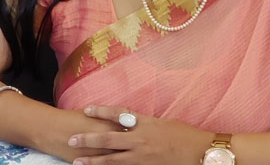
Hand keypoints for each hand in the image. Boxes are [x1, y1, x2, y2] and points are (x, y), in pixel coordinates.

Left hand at [67, 105, 212, 164]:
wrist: (199, 152)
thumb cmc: (184, 135)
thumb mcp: (163, 123)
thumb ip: (145, 123)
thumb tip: (131, 123)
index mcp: (145, 122)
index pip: (118, 114)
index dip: (101, 111)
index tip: (86, 109)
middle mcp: (140, 138)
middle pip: (108, 137)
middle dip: (88, 139)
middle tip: (71, 140)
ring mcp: (141, 157)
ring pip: (111, 159)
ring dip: (92, 161)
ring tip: (76, 162)